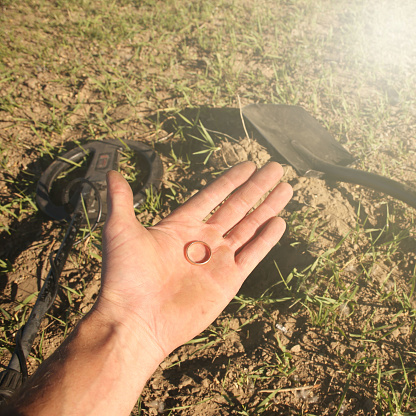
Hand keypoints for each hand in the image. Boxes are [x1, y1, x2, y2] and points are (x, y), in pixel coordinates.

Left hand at [94, 161, 291, 361]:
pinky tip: (279, 222)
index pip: (212, 195)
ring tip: (285, 188)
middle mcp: (203, 239)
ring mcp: (217, 260)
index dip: (231, 180)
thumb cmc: (125, 277)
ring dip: (268, 207)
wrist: (136, 320)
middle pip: (237, 206)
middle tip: (275, 168)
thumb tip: (111, 172)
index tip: (248, 164)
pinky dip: (266, 239)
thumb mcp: (121, 231)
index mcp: (181, 226)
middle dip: (257, 187)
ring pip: (249, 226)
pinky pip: (252, 254)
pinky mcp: (229, 281)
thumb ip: (122, 200)